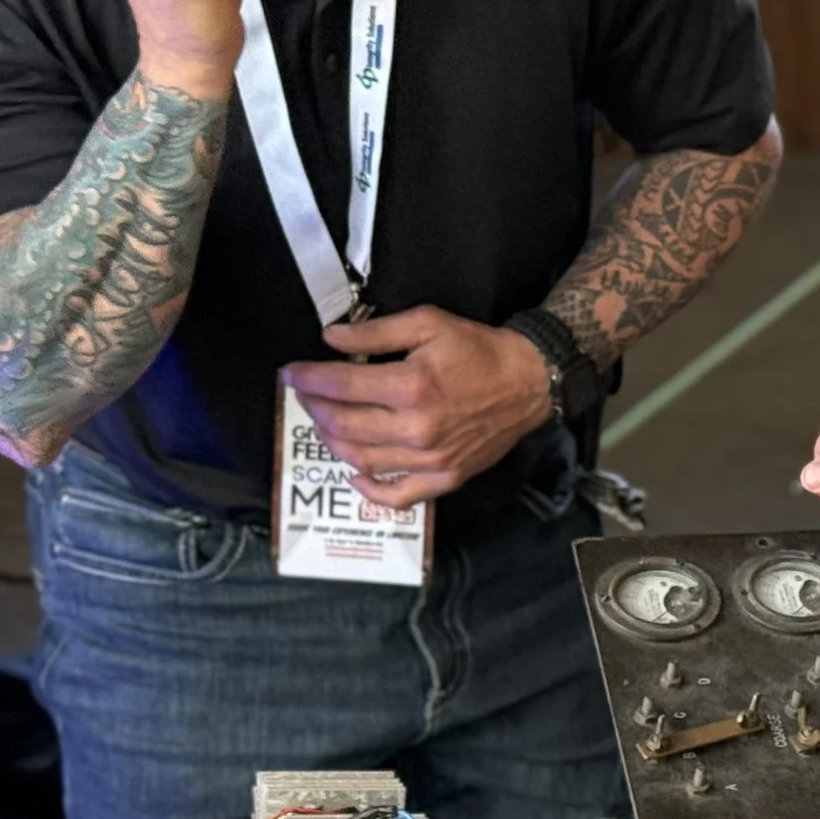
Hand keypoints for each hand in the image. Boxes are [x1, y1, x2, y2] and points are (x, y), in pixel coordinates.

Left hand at [283, 307, 551, 507]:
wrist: (528, 382)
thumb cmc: (478, 350)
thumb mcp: (430, 323)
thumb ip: (377, 332)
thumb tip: (330, 339)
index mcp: (411, 386)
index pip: (340, 386)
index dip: (307, 378)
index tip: (290, 373)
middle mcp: (416, 428)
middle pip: (342, 425)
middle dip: (314, 408)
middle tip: (306, 394)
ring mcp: (430, 459)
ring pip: (360, 460)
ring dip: (332, 441)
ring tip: (326, 423)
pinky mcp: (445, 478)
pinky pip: (396, 495)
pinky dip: (368, 488)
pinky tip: (354, 471)